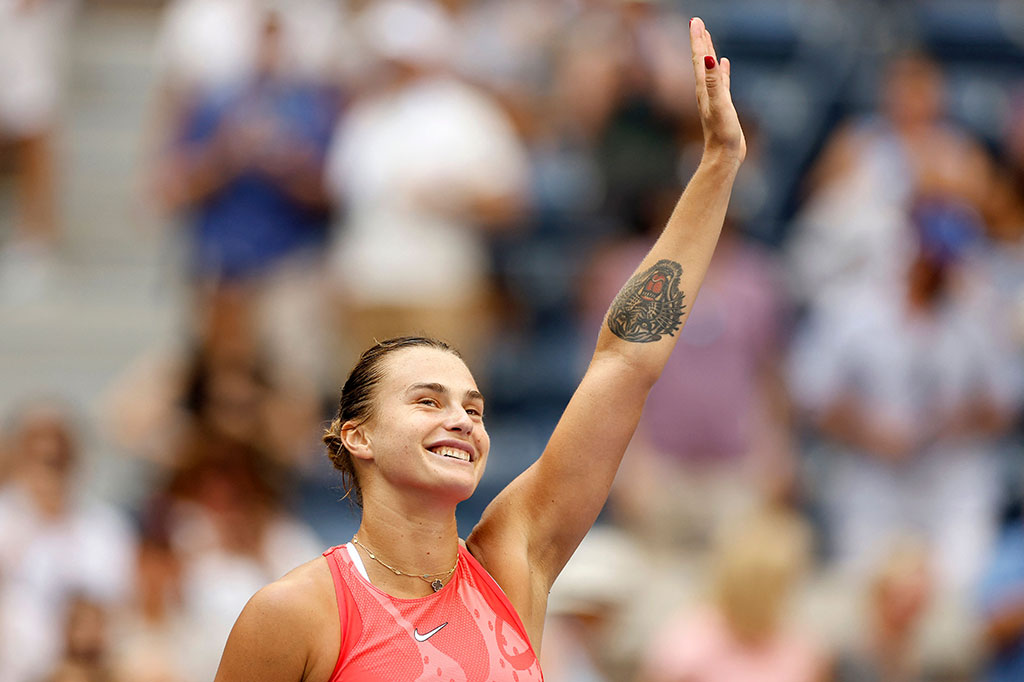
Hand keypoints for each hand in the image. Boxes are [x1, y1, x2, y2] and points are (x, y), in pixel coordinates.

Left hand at [689, 17, 745, 162]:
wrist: (723, 156)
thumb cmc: (721, 134)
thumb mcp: (719, 104)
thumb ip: (714, 81)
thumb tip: (707, 58)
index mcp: (703, 88)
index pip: (698, 58)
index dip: (697, 39)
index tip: (695, 21)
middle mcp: (705, 91)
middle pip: (701, 60)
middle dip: (700, 41)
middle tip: (698, 22)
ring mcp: (714, 98)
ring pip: (710, 69)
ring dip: (708, 52)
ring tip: (708, 38)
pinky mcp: (723, 105)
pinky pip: (721, 81)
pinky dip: (722, 70)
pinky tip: (724, 64)